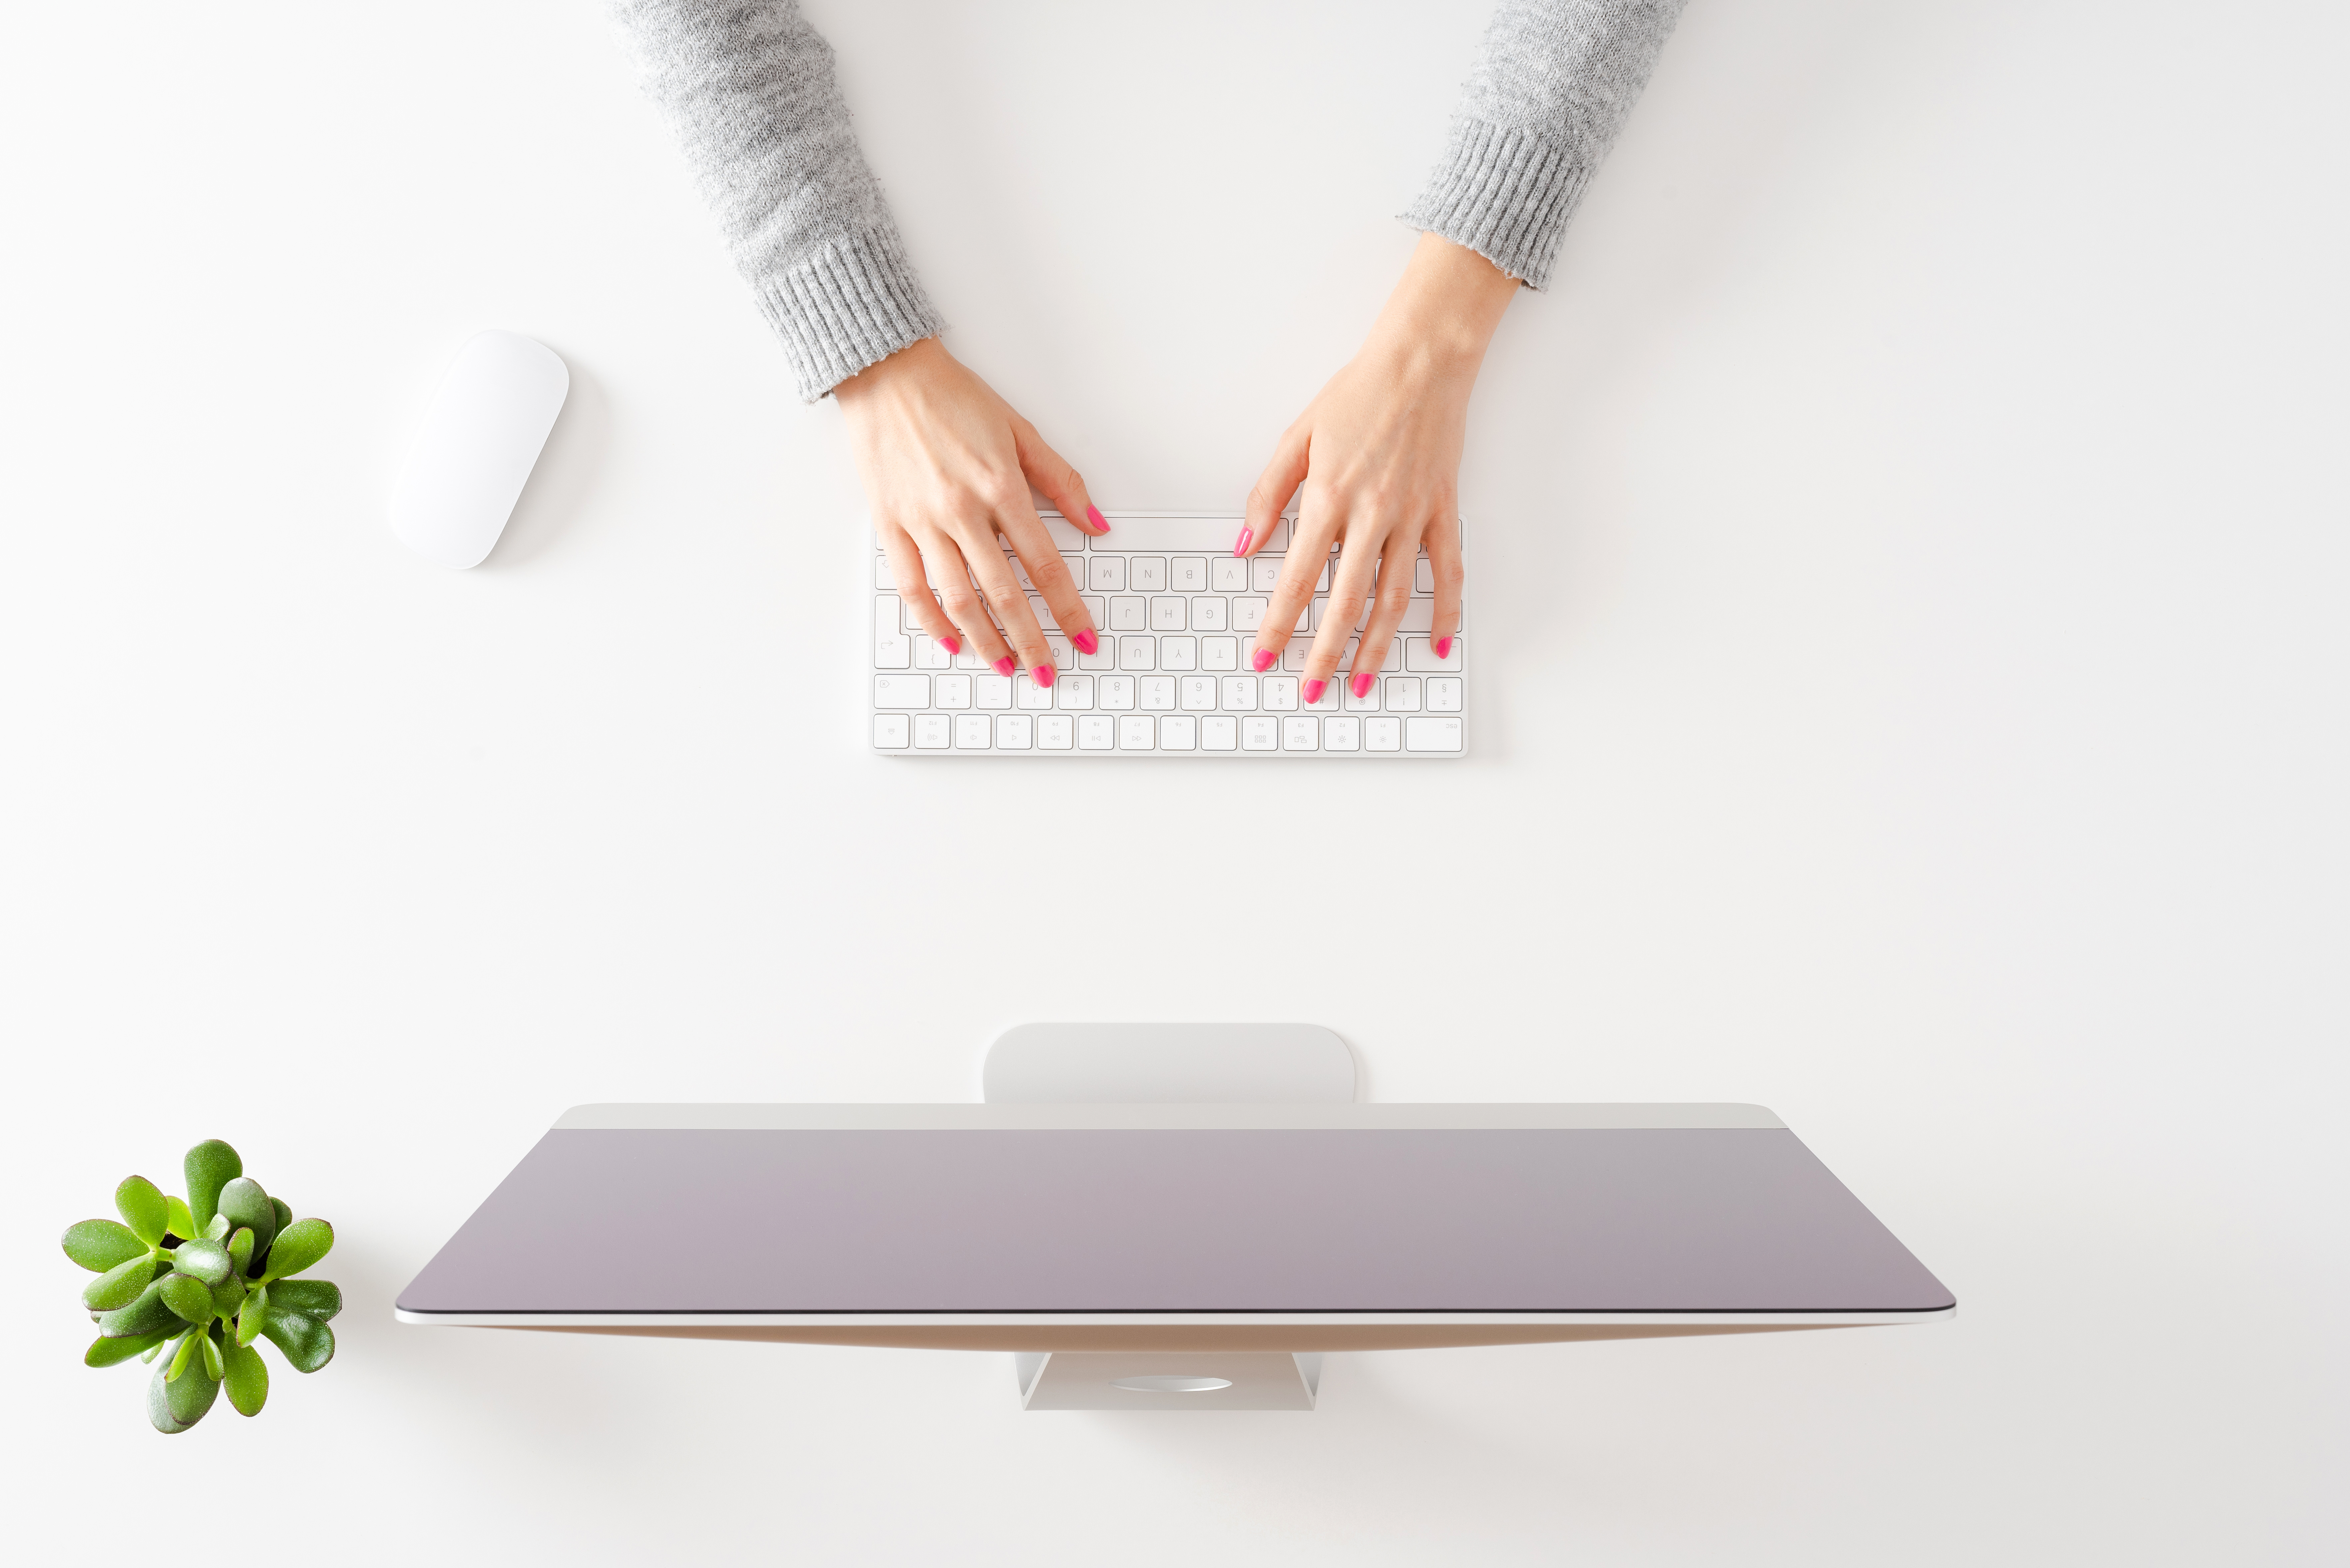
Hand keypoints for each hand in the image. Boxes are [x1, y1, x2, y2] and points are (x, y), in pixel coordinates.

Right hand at [835, 337, 1107, 687]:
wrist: (887, 374)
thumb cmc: (954, 398)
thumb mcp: (1020, 430)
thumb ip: (1061, 480)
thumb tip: (1096, 524)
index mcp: (1001, 488)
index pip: (1045, 565)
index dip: (1068, 609)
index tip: (1084, 639)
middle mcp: (962, 511)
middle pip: (1004, 594)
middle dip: (1030, 641)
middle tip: (1045, 673)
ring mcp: (923, 521)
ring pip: (958, 598)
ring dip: (984, 640)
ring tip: (1003, 666)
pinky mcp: (889, 524)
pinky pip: (911, 585)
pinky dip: (930, 619)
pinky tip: (949, 640)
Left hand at [1239, 234, 1518, 698]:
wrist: (1422, 362)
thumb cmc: (1358, 394)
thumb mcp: (1296, 437)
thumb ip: (1267, 495)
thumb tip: (1243, 546)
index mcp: (1328, 498)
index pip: (1298, 580)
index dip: (1278, 626)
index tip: (1263, 658)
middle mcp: (1372, 516)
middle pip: (1345, 602)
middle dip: (1324, 653)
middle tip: (1310, 691)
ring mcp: (1412, 518)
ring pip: (1394, 598)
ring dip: (1376, 648)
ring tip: (1360, 683)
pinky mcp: (1443, 512)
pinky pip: (1447, 573)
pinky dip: (1444, 613)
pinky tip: (1435, 645)